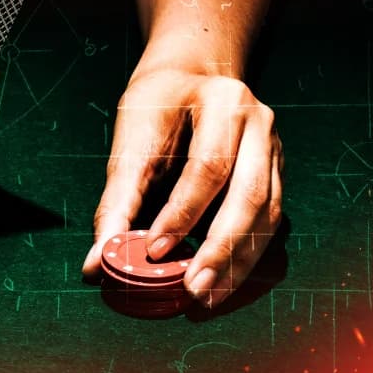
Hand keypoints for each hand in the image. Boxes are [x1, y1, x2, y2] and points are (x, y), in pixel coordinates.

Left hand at [81, 68, 283, 307]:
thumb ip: (115, 203)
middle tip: (191, 289)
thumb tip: (95, 265)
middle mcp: (258, 122)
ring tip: (205, 297)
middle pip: (249, 193)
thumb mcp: (130, 140)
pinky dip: (245, 256)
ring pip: (267, 214)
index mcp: (221, 101)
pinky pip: (270, 221)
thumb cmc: (155, 108)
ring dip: (237, 262)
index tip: (152, 250)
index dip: (182, 213)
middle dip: (219, 248)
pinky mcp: (277, 173)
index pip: (207, 165)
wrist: (192, 75)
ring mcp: (274, 148)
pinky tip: (222, 281)